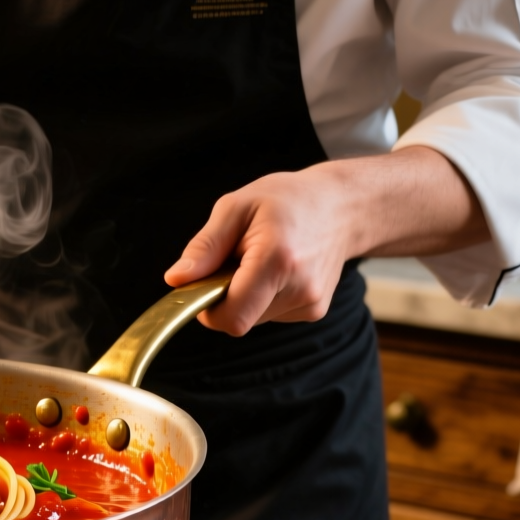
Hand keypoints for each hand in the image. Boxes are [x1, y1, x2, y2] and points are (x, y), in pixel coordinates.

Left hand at [164, 166, 362, 335]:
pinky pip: (271, 314)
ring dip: (246, 296)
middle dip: (225, 296)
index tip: (204, 284)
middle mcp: (299, 289)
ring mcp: (311, 304)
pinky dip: (264, 296)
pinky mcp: (314, 310)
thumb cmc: (288, 200)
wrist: (343, 206)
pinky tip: (278, 269)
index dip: (207, 309)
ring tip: (260, 259)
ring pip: (253, 318)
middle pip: (239, 320)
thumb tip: (176, 280)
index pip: (231, 317)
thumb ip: (204, 247)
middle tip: (235, 260)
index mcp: (277, 260)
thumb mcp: (237, 207)